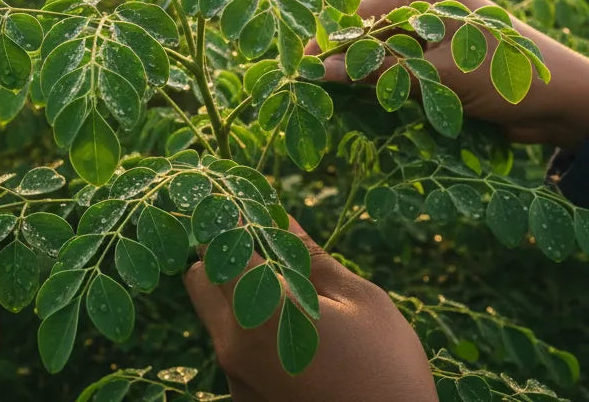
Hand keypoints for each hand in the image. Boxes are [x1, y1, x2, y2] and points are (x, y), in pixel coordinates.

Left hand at [185, 219, 435, 401]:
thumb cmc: (389, 373)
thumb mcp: (361, 303)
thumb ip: (310, 258)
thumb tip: (279, 218)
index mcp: (261, 311)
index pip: (217, 244)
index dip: (232, 220)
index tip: (251, 210)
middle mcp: (234, 346)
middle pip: (200, 278)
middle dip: (225, 257)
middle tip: (268, 255)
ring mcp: (236, 380)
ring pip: (215, 316)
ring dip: (238, 297)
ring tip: (292, 302)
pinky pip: (234, 353)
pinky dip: (252, 336)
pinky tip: (297, 344)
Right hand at [322, 0, 588, 148]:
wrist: (567, 105)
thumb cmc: (511, 79)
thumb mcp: (443, 75)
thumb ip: (381, 70)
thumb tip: (320, 71)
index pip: (361, 9)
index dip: (327, 35)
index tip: (294, 60)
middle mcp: (426, 0)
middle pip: (361, 13)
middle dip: (331, 38)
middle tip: (296, 64)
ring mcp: (429, 25)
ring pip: (372, 35)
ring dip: (350, 55)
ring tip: (314, 76)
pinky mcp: (433, 52)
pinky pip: (389, 56)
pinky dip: (371, 70)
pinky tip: (349, 85)